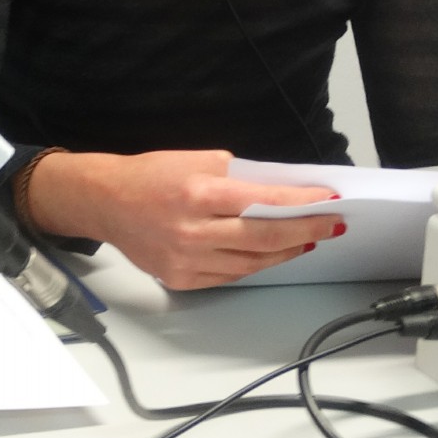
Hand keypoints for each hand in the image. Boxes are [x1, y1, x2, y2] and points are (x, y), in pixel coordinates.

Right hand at [22, 149, 344, 289]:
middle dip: (306, 230)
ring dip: (286, 251)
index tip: (328, 201)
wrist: (105, 203)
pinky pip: (231, 275)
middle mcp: (193, 230)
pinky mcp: (182, 278)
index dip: (301, 203)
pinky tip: (272, 253)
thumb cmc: (149, 176)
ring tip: (308, 239)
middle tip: (332, 224)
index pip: (263, 201)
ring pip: (253, 262)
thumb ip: (237, 176)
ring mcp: (187, 260)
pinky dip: (256, 264)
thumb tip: (279, 191)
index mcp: (197, 193)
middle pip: (265, 237)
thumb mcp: (195, 159)